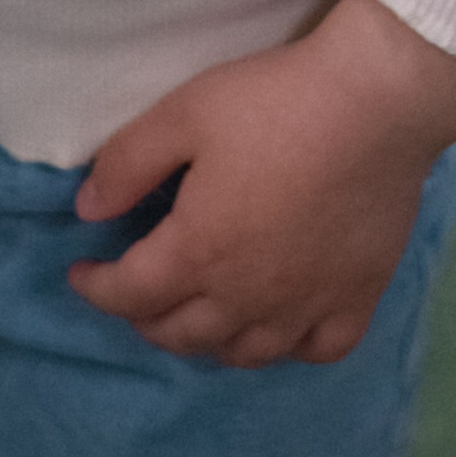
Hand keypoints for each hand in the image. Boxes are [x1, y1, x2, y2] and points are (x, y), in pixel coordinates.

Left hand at [69, 0, 455, 366]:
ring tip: (194, 313)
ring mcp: (305, 306)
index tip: (82, 273)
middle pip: (181, 333)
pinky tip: (278, 328)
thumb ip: (126, 164)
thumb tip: (86, 209)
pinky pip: (315, 350)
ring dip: (206, 340)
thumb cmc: (272, 103)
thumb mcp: (182, 114)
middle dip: (143, 317)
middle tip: (134, 291)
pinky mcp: (356, 300)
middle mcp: (247, 298)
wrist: (373, 104)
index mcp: (198, 253)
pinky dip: (287, 349)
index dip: (96, 287)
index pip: (130, 294)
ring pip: (243, 353)